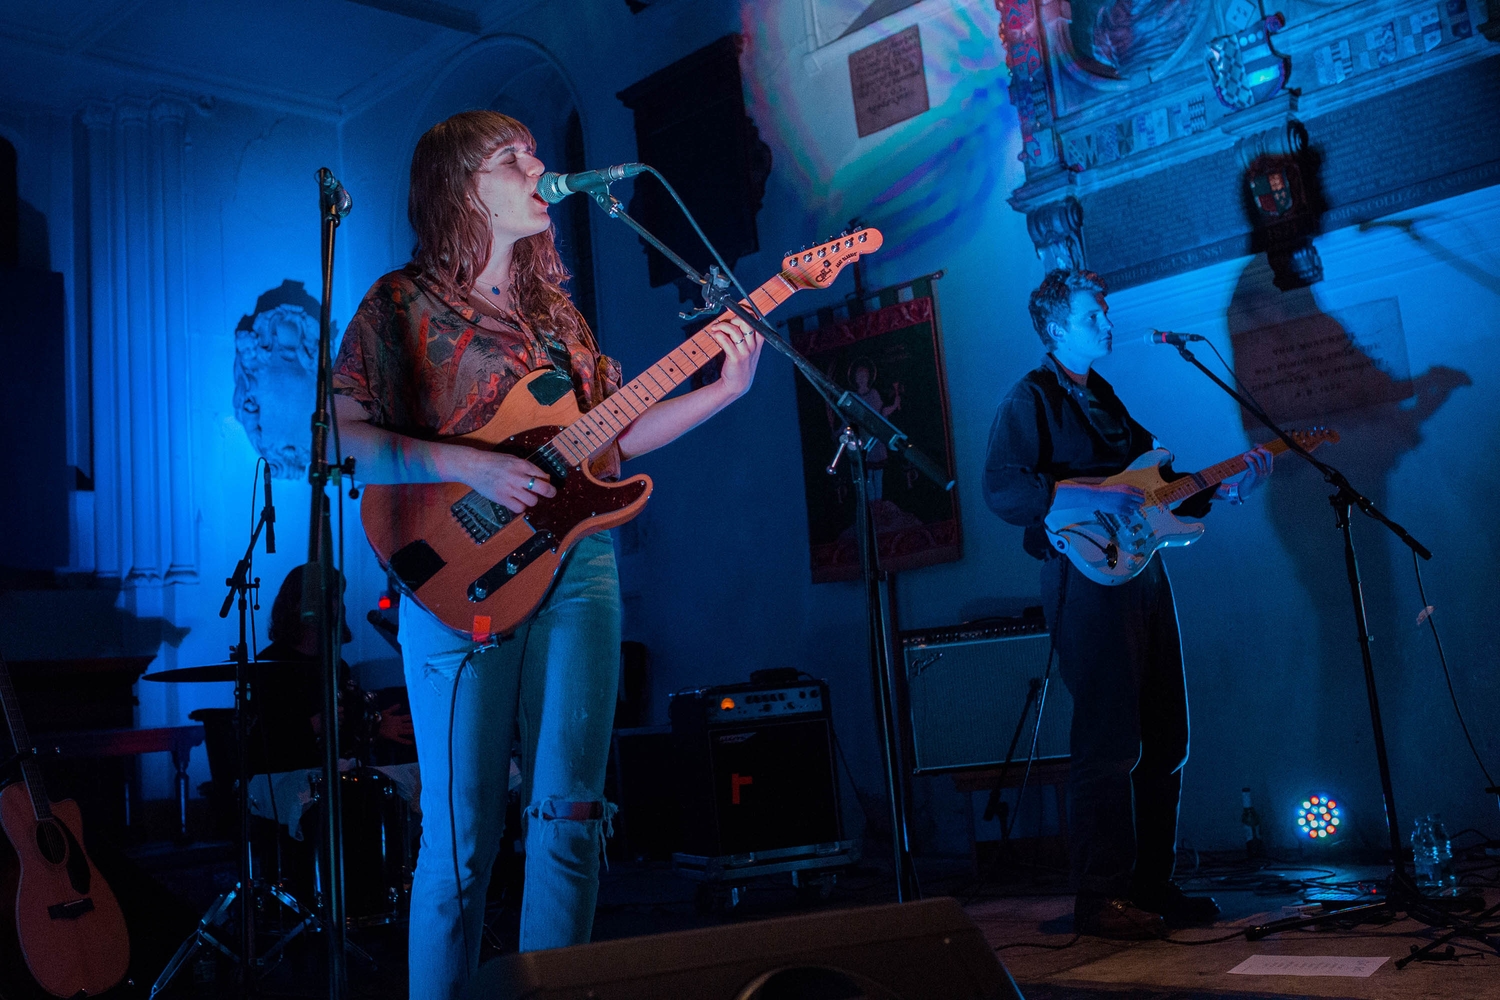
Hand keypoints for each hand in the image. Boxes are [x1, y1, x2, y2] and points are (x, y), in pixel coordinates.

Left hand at [376, 704, 414, 744]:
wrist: (373, 726)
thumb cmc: (380, 719)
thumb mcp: (386, 712)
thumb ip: (393, 709)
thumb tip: (400, 704)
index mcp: (398, 719)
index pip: (407, 718)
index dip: (412, 717)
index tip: (418, 716)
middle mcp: (399, 725)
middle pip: (408, 725)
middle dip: (414, 725)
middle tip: (421, 725)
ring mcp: (396, 731)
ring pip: (406, 731)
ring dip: (412, 732)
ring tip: (418, 733)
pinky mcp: (393, 736)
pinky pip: (400, 739)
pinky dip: (405, 741)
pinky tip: (411, 742)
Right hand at [441, 446, 556, 513]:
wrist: (473, 465)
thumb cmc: (493, 462)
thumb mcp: (512, 459)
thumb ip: (525, 467)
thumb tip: (541, 477)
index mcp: (522, 464)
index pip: (543, 475)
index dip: (546, 480)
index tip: (545, 482)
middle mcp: (518, 476)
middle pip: (543, 488)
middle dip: (550, 492)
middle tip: (550, 493)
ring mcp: (510, 488)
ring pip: (533, 500)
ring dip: (532, 500)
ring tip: (525, 497)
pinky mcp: (502, 498)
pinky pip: (519, 508)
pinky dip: (520, 506)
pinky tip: (516, 501)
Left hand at [705, 315, 762, 397]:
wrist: (738, 384)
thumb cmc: (741, 364)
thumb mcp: (749, 350)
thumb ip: (744, 336)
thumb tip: (732, 319)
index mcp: (758, 342)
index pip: (756, 321)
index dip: (746, 312)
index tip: (735, 309)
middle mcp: (753, 346)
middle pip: (747, 323)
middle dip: (735, 318)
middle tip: (726, 321)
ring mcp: (745, 352)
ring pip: (735, 331)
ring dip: (723, 326)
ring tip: (715, 328)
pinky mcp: (735, 358)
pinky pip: (726, 342)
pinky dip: (719, 335)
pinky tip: (715, 335)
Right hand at [1053, 480, 1143, 516]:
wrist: (1096, 496)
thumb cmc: (1106, 492)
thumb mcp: (1118, 487)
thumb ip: (1128, 490)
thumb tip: (1137, 495)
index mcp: (1127, 487)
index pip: (1141, 492)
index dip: (1140, 496)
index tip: (1138, 499)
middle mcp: (1128, 494)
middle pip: (1142, 500)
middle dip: (1139, 503)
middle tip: (1135, 504)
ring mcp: (1125, 502)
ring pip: (1137, 507)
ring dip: (1133, 508)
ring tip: (1127, 507)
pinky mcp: (1121, 509)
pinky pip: (1130, 513)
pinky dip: (1128, 513)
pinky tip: (1124, 511)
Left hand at [1236, 445, 1273, 498]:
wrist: (1246, 490)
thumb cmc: (1250, 478)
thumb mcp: (1257, 468)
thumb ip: (1258, 460)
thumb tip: (1256, 448)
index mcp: (1270, 468)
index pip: (1270, 454)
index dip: (1263, 448)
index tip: (1255, 445)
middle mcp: (1268, 471)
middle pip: (1267, 454)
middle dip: (1259, 450)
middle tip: (1251, 451)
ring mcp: (1263, 473)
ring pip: (1259, 457)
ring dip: (1251, 454)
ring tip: (1245, 455)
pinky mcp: (1256, 475)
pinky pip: (1253, 463)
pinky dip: (1248, 459)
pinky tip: (1245, 458)